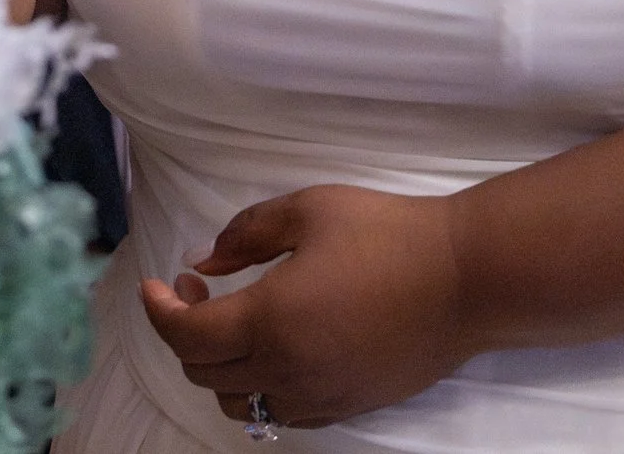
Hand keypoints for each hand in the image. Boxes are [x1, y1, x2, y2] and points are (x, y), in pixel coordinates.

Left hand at [140, 184, 477, 428]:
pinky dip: (260, 389)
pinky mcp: (348, 407)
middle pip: (204, 374)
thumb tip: (204, 263)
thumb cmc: (387, 234)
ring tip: (234, 323)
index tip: (157, 285)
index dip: (159, 310)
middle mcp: (288, 371)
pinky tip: (275, 350)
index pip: (186, 336)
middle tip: (199, 290)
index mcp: (270, 322)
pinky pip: (282, 414)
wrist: (466, 278)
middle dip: (185, 331)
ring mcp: (319, 397)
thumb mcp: (308, 209)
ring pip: (240, 405)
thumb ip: (245, 235)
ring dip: (218, 369)